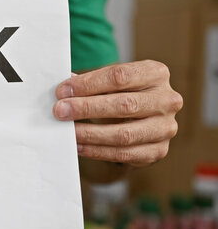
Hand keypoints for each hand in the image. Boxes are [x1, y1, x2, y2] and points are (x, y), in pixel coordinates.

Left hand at [53, 60, 182, 166]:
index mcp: (156, 74)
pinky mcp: (157, 151)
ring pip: (124, 134)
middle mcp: (167, 100)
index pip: (120, 76)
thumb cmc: (122, 94)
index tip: (62, 91)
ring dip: (90, 133)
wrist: (143, 120)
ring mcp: (165, 128)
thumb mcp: (110, 82)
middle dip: (87, 108)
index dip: (88, 84)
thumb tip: (63, 89)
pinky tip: (78, 146)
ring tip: (68, 131)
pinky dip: (97, 151)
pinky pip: (123, 154)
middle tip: (60, 111)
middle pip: (124, 105)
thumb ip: (89, 83)